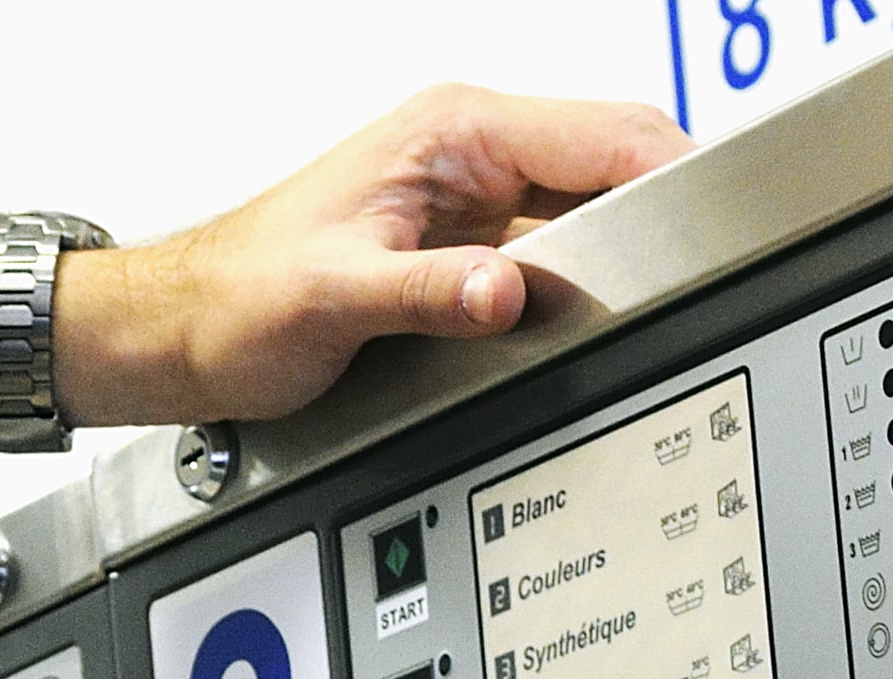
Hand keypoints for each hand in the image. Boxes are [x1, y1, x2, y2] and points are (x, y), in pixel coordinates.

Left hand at [64, 87, 691, 428]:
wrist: (180, 332)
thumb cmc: (235, 301)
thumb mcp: (331, 301)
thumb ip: (427, 296)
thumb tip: (505, 291)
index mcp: (453, 132)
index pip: (608, 132)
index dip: (670, 174)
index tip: (712, 226)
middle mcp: (470, 151)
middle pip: (614, 165)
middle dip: (651, 218)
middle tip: (674, 282)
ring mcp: (473, 197)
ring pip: (590, 211)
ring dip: (612, 256)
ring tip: (624, 304)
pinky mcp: (465, 244)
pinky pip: (549, 252)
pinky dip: (572, 283)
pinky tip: (571, 319)